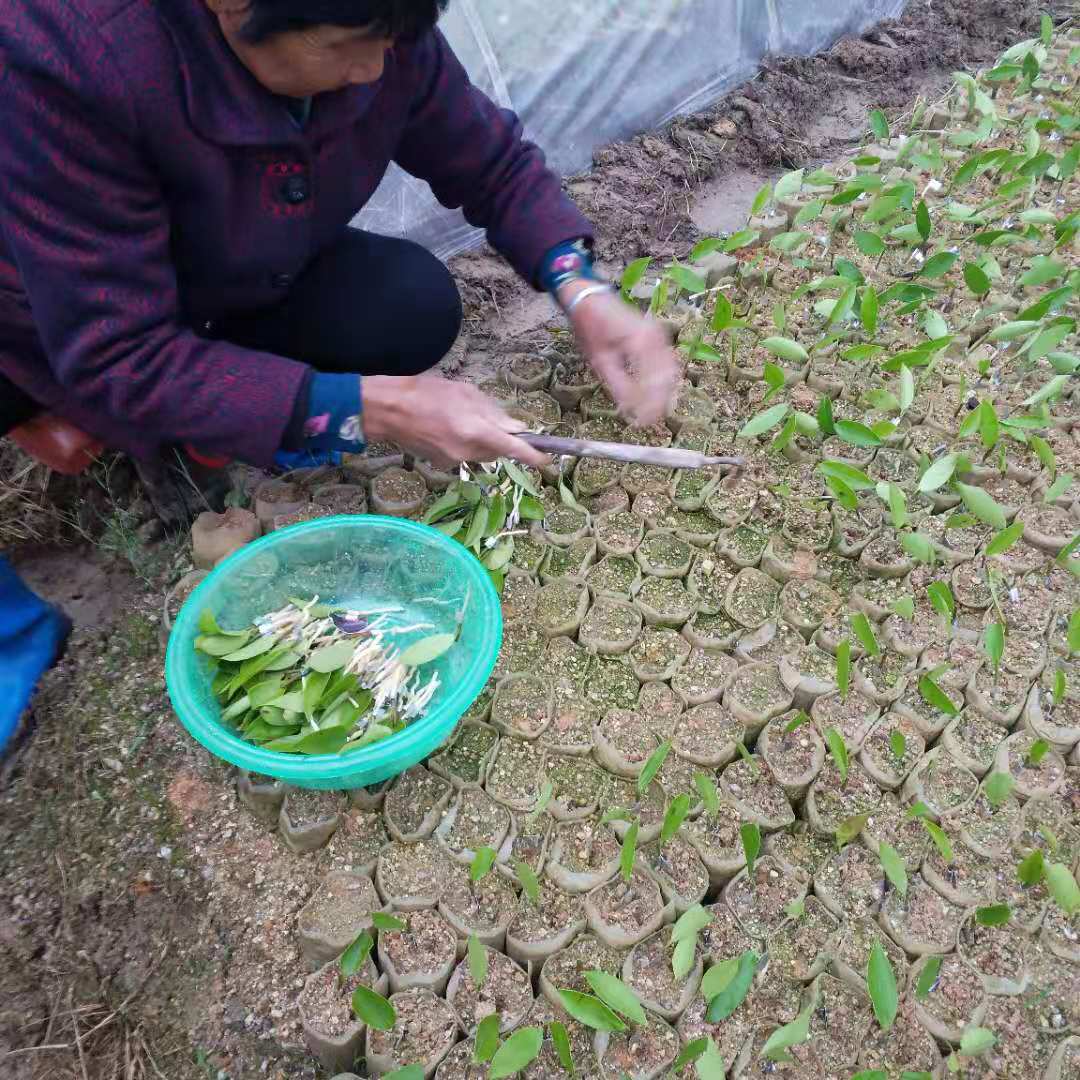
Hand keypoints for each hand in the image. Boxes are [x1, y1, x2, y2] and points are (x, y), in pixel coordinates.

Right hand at [362, 374, 547, 467]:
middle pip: (498, 451)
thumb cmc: (427, 392)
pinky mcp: (443, 465)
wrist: (389, 410)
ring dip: (482, 439)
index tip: (547, 461)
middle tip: (488, 418)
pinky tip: (447, 428)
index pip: (513, 449)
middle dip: (501, 438)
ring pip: (483, 453)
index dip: (533, 456)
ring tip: (460, 418)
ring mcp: (454, 461)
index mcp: (475, 430)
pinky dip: (465, 443)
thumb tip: (516, 429)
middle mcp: (468, 451)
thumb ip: (494, 412)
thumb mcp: (465, 392)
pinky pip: (465, 455)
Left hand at [561, 282, 679, 425]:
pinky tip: (654, 395)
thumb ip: (617, 384)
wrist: (590, 298)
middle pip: (667, 378)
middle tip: (646, 421)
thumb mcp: (599, 359)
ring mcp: (659, 335)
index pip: (653, 382)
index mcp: (641, 342)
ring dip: (663, 393)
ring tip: (650, 412)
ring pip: (670, 371)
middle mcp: (656, 337)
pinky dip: (662, 381)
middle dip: (659, 402)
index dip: (650, 405)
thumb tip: (629, 408)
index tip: (642, 423)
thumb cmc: (590, 326)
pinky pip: (666, 362)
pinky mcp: (657, 336)